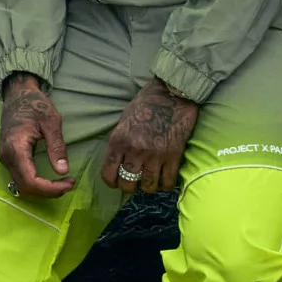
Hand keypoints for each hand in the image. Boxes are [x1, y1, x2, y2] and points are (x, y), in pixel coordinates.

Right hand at [0, 73, 74, 197]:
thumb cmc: (35, 104)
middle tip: (70, 184)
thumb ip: (57, 147)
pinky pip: (21, 179)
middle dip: (49, 191)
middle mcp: (7, 158)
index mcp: (16, 148)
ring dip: (43, 190)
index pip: (31, 181)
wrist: (17, 94)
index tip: (70, 183)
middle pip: (26, 188)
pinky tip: (51, 179)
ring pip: (22, 186)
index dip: (51, 188)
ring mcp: (5, 159)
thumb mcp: (51, 122)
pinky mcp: (9, 159)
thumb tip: (63, 171)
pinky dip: (36, 184)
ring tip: (63, 183)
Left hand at [102, 77, 198, 194]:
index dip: (111, 182)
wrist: (172, 94)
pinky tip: (163, 180)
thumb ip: (120, 141)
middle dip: (129, 186)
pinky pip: (167, 182)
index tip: (115, 182)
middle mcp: (135, 151)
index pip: (108, 173)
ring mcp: (155, 155)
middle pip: (127, 184)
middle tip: (134, 182)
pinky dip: (165, 184)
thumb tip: (118, 160)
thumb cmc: (146, 104)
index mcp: (119, 141)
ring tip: (149, 182)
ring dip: (148, 187)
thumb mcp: (124, 120)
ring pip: (148, 186)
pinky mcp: (173, 156)